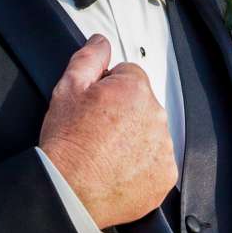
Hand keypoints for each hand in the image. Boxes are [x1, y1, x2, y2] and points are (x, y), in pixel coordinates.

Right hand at [39, 35, 177, 227]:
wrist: (68, 192)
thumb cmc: (67, 144)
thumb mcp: (67, 88)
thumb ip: (89, 57)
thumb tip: (101, 41)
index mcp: (134, 89)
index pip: (129, 75)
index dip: (108, 89)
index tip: (95, 107)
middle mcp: (156, 115)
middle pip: (142, 103)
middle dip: (123, 113)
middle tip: (97, 132)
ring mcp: (163, 147)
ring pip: (150, 132)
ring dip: (134, 138)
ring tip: (106, 153)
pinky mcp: (164, 175)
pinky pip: (156, 162)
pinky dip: (141, 166)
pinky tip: (118, 170)